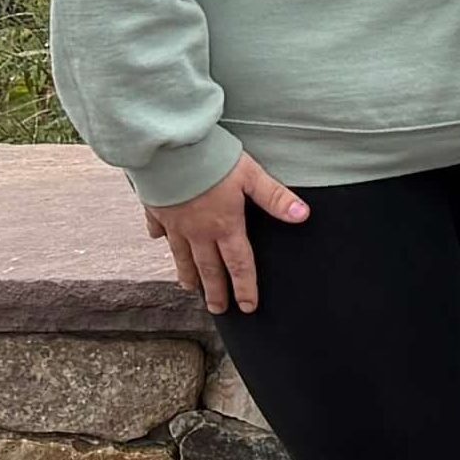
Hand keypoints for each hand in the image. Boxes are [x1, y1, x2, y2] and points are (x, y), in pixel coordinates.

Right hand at [146, 155, 307, 314]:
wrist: (169, 149)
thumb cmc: (213, 160)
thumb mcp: (251, 176)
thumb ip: (275, 197)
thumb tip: (303, 215)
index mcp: (224, 226)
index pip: (239, 263)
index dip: (245, 287)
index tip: (248, 307)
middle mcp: (198, 231)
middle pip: (209, 267)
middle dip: (215, 291)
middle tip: (218, 310)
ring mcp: (174, 222)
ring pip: (182, 255)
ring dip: (188, 273)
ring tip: (191, 288)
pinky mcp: (156, 208)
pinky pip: (158, 228)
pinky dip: (159, 237)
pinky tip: (158, 241)